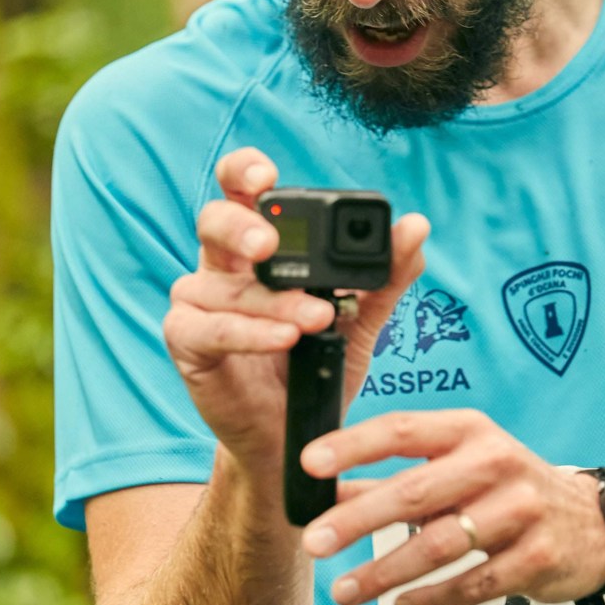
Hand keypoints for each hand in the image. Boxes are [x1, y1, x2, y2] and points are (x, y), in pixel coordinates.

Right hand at [162, 148, 428, 465]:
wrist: (295, 433)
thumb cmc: (317, 363)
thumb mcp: (361, 317)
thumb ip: (387, 274)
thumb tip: (416, 227)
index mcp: (259, 245)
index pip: (241, 189)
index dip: (244, 171)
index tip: (265, 175)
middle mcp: (224, 265)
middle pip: (214, 221)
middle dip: (242, 227)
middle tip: (271, 244)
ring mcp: (200, 301)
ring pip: (223, 285)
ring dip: (272, 302)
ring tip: (317, 318)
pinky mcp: (188, 341)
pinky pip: (210, 329)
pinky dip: (249, 332)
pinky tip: (284, 338)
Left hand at [298, 409, 604, 604]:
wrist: (596, 523)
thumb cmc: (507, 488)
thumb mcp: (459, 467)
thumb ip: (393, 477)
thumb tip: (323, 490)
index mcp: (471, 431)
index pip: (404, 430)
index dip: (354, 445)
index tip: (309, 464)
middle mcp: (497, 463)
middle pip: (416, 492)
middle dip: (359, 519)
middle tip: (315, 542)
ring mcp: (521, 511)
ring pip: (440, 545)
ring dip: (386, 572)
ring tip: (344, 593)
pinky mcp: (537, 558)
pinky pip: (473, 585)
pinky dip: (432, 600)